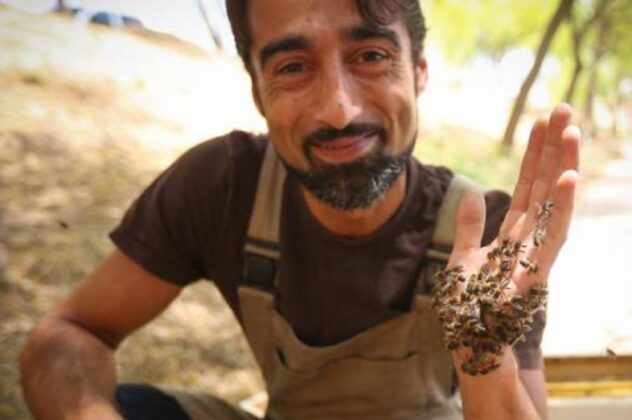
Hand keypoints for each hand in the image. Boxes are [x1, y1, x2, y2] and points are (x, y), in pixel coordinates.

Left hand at [435, 104, 579, 374]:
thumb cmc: (468, 307)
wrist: (470, 342)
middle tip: (562, 109)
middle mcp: (531, 238)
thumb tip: (474, 194)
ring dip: (562, 166)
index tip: (539, 122)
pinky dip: (562, 207)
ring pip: (554, 202)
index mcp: (514, 233)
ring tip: (569, 129)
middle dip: (552, 148)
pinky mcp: (538, 272)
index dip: (534, 154)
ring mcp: (538, 253)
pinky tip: (568, 177)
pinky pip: (554, 235)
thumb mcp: (463, 259)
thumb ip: (470, 227)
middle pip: (544, 185)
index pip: (527, 184)